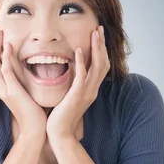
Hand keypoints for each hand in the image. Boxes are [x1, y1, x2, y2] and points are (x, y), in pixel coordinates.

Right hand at [0, 24, 46, 139]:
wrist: (35, 131)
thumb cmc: (36, 116)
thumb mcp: (28, 96)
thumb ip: (25, 84)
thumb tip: (31, 73)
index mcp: (5, 87)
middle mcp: (1, 87)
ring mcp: (5, 89)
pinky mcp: (12, 92)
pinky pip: (6, 71)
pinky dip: (5, 57)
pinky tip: (8, 45)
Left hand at [46, 26, 109, 141]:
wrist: (60, 134)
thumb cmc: (61, 117)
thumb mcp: (70, 97)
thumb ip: (73, 84)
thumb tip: (70, 71)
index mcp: (91, 90)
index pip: (101, 66)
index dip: (101, 50)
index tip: (98, 35)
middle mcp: (92, 90)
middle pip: (103, 63)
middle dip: (101, 45)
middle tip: (99, 28)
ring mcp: (86, 93)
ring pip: (96, 67)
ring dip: (95, 49)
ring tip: (94, 33)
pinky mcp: (77, 96)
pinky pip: (82, 76)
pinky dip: (81, 62)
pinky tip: (78, 50)